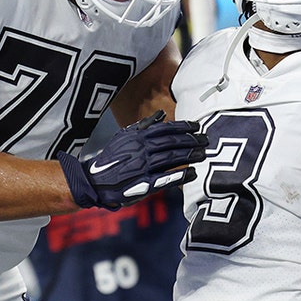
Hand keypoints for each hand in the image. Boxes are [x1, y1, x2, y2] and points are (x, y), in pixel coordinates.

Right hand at [58, 110, 206, 209]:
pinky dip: (180, 175)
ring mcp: (142, 167)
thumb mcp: (123, 137)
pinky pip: (165, 179)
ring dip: (189, 156)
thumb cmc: (111, 158)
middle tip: (206, 140)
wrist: (95, 180)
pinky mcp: (143, 185)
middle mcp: (141, 150)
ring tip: (203, 154)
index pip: (164, 129)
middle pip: (171, 143)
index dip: (183, 127)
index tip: (197, 126)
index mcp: (137, 137)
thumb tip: (161, 115)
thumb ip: (143, 126)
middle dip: (191, 140)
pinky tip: (192, 173)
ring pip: (170, 159)